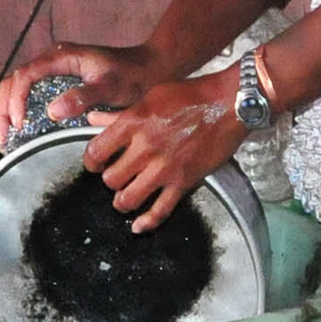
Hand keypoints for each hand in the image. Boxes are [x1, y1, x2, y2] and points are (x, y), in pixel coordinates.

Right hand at [0, 41, 158, 145]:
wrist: (150, 69)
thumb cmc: (133, 76)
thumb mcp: (110, 87)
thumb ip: (83, 96)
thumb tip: (53, 111)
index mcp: (61, 56)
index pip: (25, 75)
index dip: (16, 100)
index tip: (19, 124)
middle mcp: (52, 61)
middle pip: (14, 81)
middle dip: (3, 109)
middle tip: (4, 138)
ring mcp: (53, 72)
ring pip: (17, 88)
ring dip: (7, 112)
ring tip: (6, 139)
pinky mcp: (57, 84)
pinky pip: (29, 95)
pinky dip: (19, 113)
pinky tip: (20, 132)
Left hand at [87, 72, 248, 231]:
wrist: (228, 103)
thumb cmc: (192, 96)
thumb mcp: (150, 97)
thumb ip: (120, 115)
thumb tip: (93, 119)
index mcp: (133, 122)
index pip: (96, 152)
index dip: (91, 162)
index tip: (96, 164)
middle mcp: (145, 147)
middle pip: (110, 179)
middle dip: (109, 181)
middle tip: (116, 178)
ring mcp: (164, 167)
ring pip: (128, 199)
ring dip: (123, 202)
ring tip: (125, 198)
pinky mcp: (184, 181)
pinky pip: (160, 210)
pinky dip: (147, 222)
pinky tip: (139, 226)